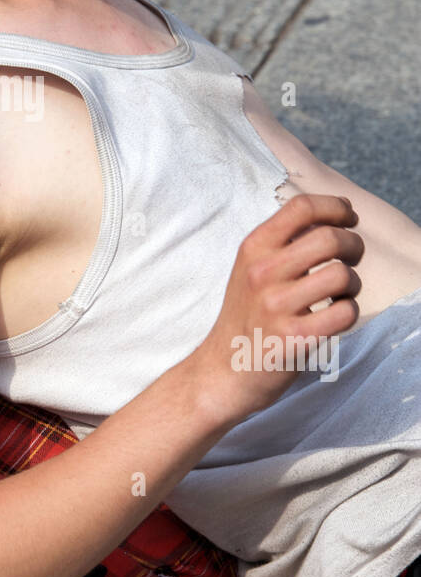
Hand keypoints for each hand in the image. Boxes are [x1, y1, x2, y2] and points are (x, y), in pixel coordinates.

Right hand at [196, 193, 362, 419]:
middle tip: (352, 258)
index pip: (302, 206)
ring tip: (342, 293)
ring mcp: (276, 306)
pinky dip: (349, 312)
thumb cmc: (247, 315)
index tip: (349, 218)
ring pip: (342, 276)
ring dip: (353, 284)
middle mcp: (262, 272)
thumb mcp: (251, 268)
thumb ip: (283, 242)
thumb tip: (334, 216)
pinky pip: (345, 313)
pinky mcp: (294, 338)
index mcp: (253, 248)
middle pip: (329, 238)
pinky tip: (335, 316)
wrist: (223, 370)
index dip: (335, 207)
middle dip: (353, 245)